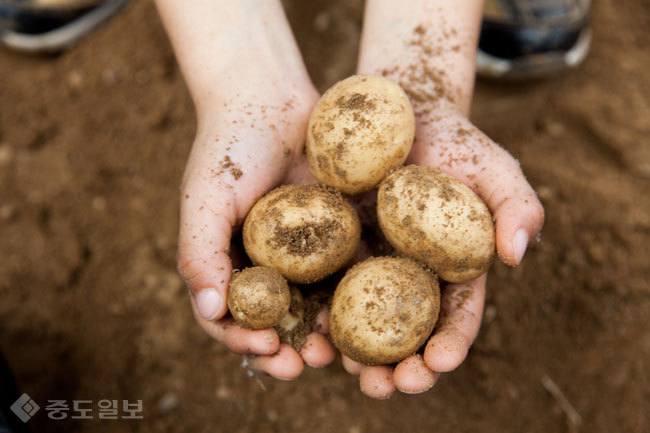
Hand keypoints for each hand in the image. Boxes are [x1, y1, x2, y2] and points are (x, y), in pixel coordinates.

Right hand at [177, 89, 335, 379]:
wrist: (271, 99)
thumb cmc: (228, 148)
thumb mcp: (204, 198)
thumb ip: (198, 252)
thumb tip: (209, 311)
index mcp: (228, 266)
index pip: (232, 318)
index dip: (245, 342)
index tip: (268, 351)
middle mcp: (267, 267)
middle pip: (277, 322)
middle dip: (292, 350)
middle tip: (310, 364)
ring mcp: (305, 254)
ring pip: (317, 305)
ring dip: (328, 332)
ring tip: (342, 349)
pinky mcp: (339, 235)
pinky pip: (349, 271)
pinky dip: (359, 294)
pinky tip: (373, 307)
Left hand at [342, 108, 544, 398]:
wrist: (402, 110)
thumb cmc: (454, 141)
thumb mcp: (493, 167)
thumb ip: (517, 206)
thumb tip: (518, 254)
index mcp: (452, 268)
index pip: (456, 315)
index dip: (451, 343)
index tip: (441, 363)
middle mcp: (411, 275)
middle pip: (407, 331)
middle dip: (401, 366)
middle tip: (388, 387)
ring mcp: (371, 262)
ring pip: (364, 320)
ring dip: (357, 353)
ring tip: (347, 371)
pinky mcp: (335, 246)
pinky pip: (327, 284)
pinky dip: (321, 312)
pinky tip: (311, 330)